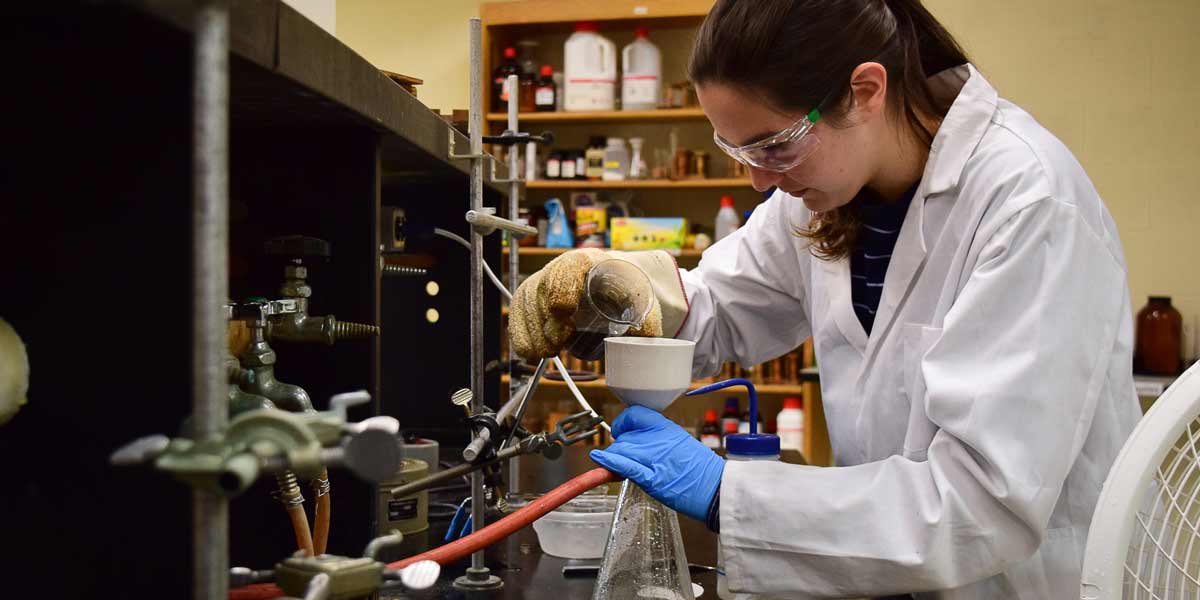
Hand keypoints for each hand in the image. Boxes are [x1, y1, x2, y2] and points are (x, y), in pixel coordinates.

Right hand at [509, 249, 667, 358]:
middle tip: (557, 344)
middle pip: (543, 288)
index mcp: (589, 261)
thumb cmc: (626, 291)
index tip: (564, 311)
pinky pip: (518, 312)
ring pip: (527, 301)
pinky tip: (529, 351)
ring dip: (533, 330)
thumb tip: (645, 340)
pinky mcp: (533, 298)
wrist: (615, 285)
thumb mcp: (641, 302)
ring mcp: (544, 281)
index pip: (568, 267)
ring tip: (548, 352)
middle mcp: (561, 267)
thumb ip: (646, 322)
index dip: (561, 287)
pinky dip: (521, 333)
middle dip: (546, 319)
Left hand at [590, 405, 723, 521]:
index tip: (620, 431)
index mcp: (667, 428)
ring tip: (621, 468)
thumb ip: (658, 440)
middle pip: (624, 436)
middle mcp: (658, 439)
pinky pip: (625, 466)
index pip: (634, 414)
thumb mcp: (681, 443)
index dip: (622, 423)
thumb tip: (638, 443)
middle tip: (625, 459)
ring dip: (616, 459)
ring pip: (621, 450)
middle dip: (619, 448)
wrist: (716, 489)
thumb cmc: (702, 470)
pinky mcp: (652, 478)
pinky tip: (599, 459)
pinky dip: (609, 462)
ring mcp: (654, 458)